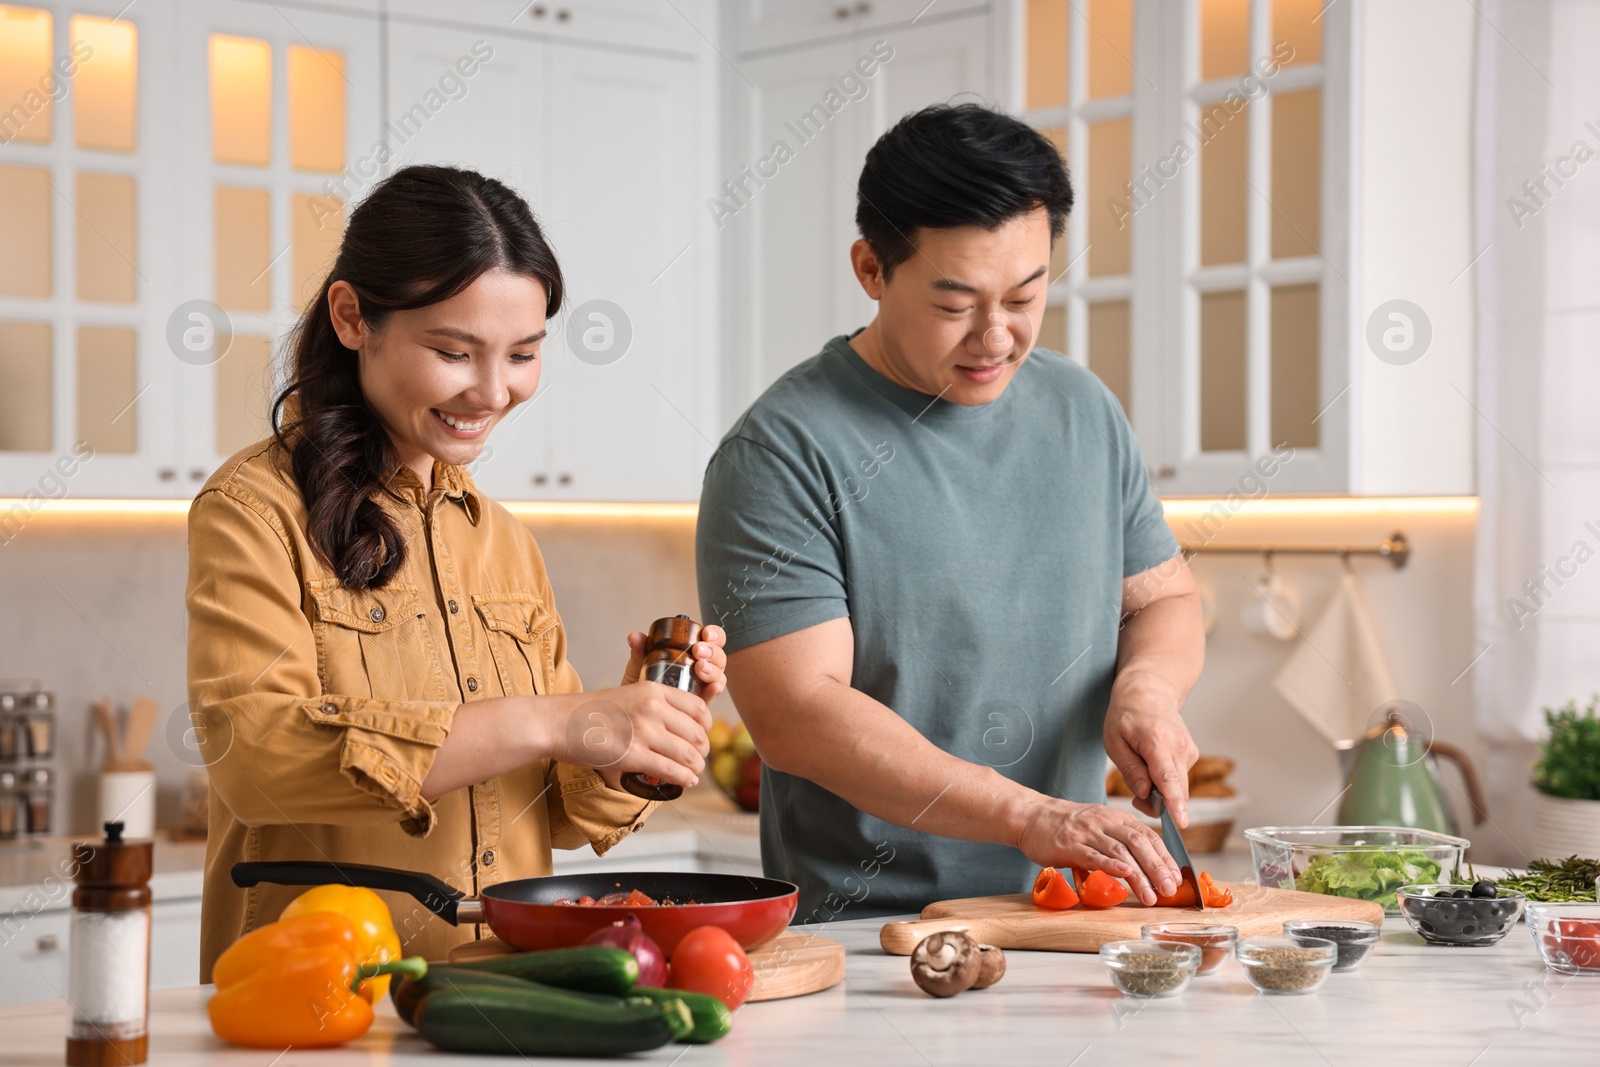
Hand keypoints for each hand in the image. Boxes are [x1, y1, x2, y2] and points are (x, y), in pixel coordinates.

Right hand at [554, 682, 712, 791]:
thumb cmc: (589, 712)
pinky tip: (686, 781)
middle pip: (697, 733)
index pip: (698, 707)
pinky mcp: (633, 755)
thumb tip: (679, 727)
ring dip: (696, 767)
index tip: (702, 735)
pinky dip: (683, 778)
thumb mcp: (627, 695)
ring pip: (688, 753)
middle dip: (702, 750)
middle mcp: (653, 707)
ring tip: (693, 772)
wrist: (557, 723)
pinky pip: (671, 770)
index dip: (706, 725)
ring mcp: (644, 731)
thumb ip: (654, 705)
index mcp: (653, 690)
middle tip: (698, 758)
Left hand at [620, 625, 728, 700]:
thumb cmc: (640, 685)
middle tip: (698, 651)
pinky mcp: (699, 704)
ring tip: (700, 668)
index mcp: (691, 653)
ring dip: (713, 669)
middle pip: (718, 657)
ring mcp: (701, 686)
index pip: (711, 639)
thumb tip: (635, 637)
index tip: (705, 634)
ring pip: (719, 675)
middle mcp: (700, 668)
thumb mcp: (639, 664)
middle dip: (712, 652)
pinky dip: (714, 689)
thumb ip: (639, 650)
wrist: (634, 711)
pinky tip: (712, 687)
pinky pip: (711, 696)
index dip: (713, 634)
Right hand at [1014, 796, 1180, 905]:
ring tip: (1151, 895)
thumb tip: (1145, 868)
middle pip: (1139, 843)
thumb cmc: (1067, 826)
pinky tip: (1124, 874)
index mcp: (1116, 818)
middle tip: (1169, 890)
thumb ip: (1119, 842)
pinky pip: (1093, 854)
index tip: (1176, 878)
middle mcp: (1105, 822)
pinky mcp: (1069, 845)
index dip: (1164, 857)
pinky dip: (1111, 864)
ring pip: (1120, 851)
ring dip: (1139, 874)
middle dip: (1157, 868)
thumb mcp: (1099, 826)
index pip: (1148, 836)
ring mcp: (1087, 832)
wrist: (1031, 816)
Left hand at [1103, 687, 1198, 827]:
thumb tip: (1144, 793)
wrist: (1149, 692)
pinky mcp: (1192, 754)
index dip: (1174, 803)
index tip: (1181, 822)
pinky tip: (1151, 766)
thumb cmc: (1126, 716)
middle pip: (1176, 789)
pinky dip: (1165, 782)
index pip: (1168, 778)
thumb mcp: (1114, 742)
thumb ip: (1130, 769)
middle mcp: (1179, 746)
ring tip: (1139, 771)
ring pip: (1178, 787)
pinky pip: (1179, 779)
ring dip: (1159, 792)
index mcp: (1157, 741)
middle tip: (1136, 797)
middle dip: (1157, 803)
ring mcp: (1189, 750)